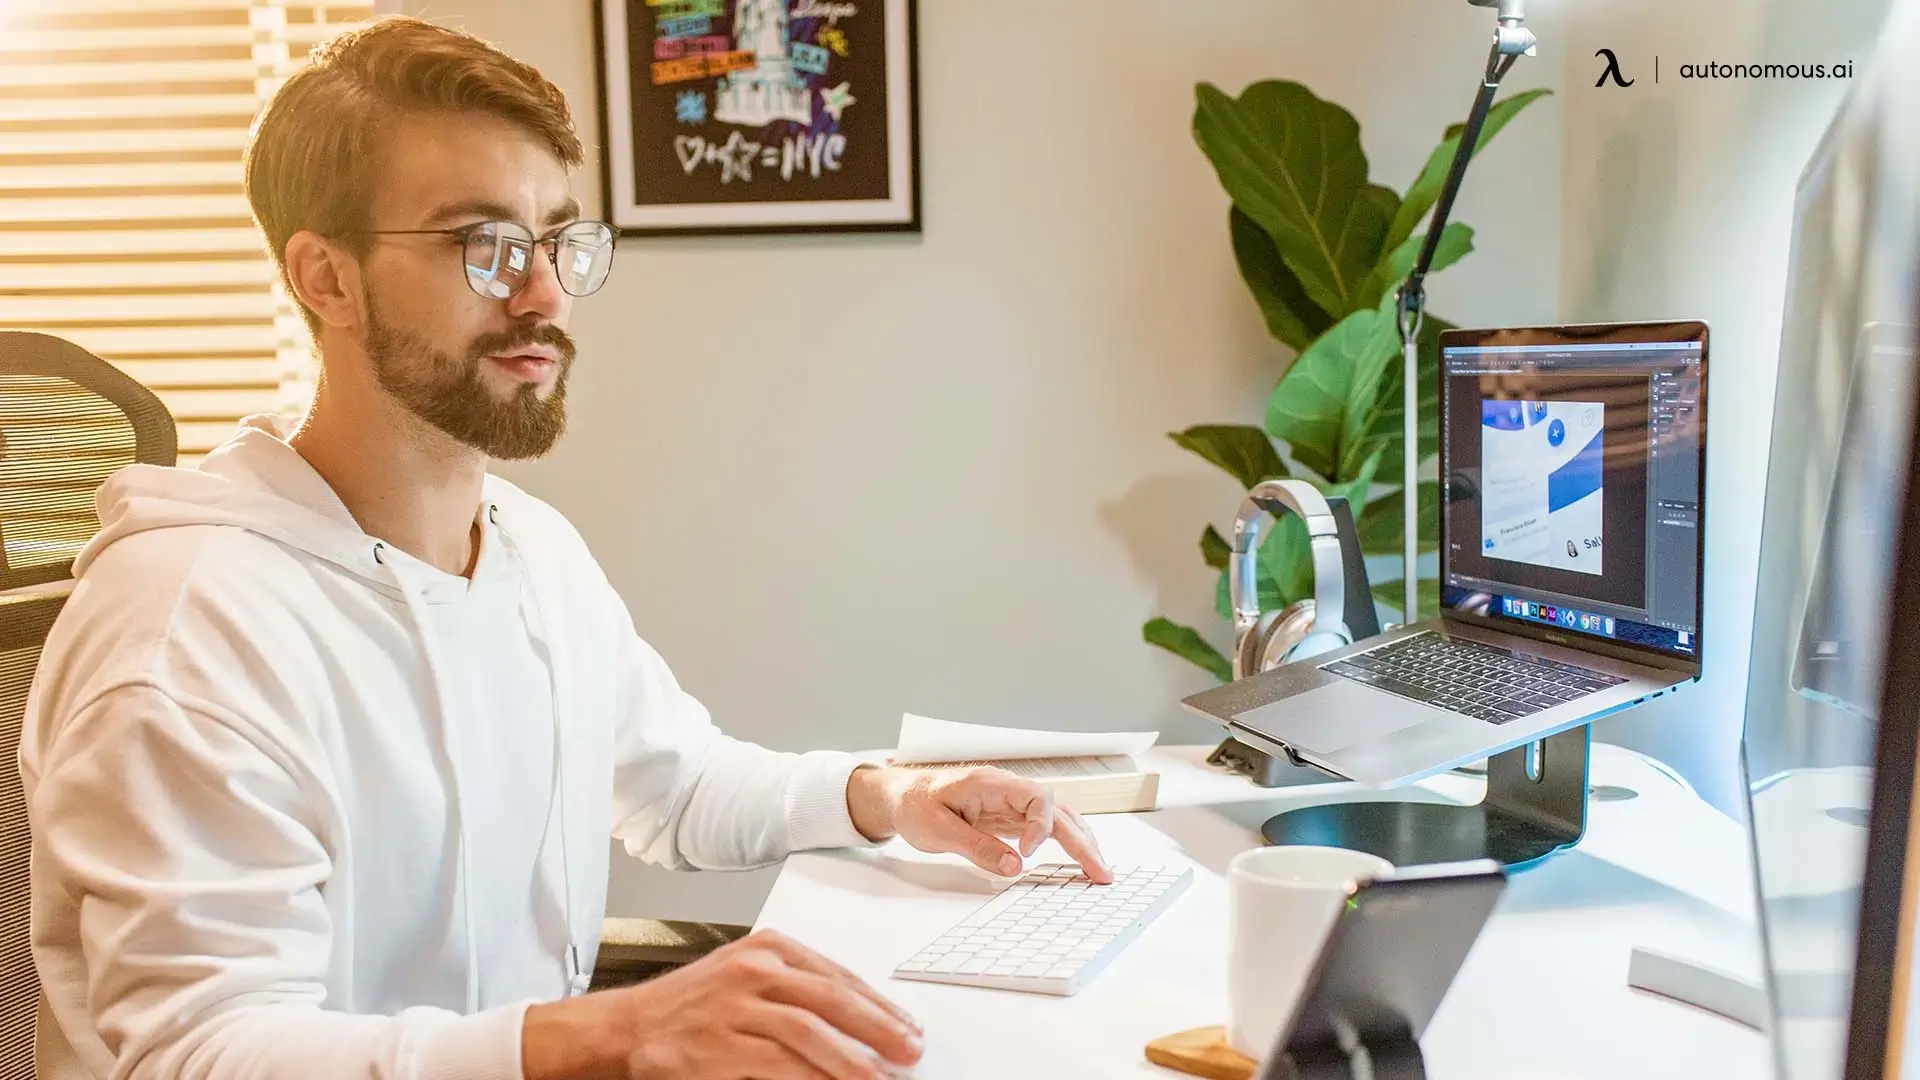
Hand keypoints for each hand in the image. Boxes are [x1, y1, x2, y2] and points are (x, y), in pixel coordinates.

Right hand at [522, 928, 921, 1079]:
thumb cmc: (691, 1005)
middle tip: (910, 1051)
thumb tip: (860, 1020)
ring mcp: (735, 1004)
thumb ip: (797, 990)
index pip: (838, 975)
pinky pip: (778, 1061)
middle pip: (832, 998)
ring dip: (852, 1058)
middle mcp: (754, 968)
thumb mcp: (746, 977)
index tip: (907, 1026)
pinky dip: (812, 1076)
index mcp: (769, 947)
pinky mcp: (719, 1043)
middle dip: (879, 1028)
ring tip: (881, 1076)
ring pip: (810, 1030)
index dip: (879, 1005)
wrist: (627, 1027)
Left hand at [847, 765, 1113, 883]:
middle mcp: (1010, 791)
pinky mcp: (1012, 818)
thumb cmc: (916, 806)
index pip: (1036, 797)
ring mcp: (1013, 804)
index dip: (1041, 825)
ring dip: (1082, 843)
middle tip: (1101, 873)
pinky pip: (1047, 829)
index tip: (1028, 853)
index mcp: (992, 784)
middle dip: (1082, 841)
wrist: (902, 795)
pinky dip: (1067, 843)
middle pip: (1058, 810)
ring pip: (1059, 819)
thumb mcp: (938, 831)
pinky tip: (1080, 861)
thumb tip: (1014, 867)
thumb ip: (976, 847)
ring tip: (1100, 872)